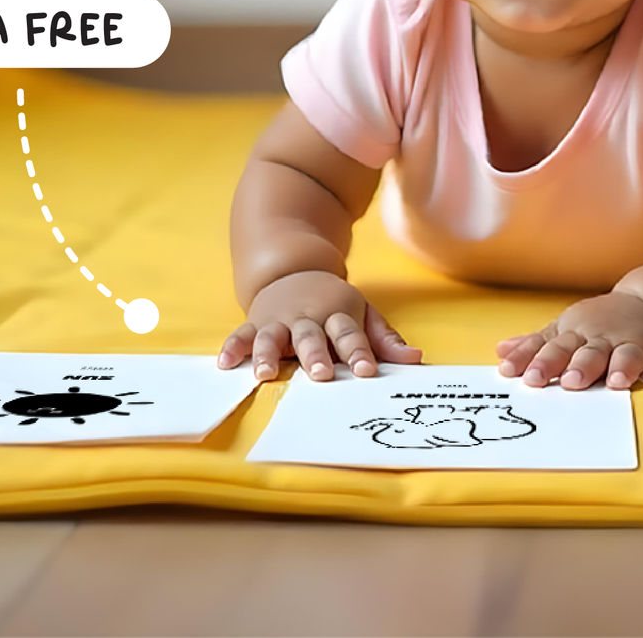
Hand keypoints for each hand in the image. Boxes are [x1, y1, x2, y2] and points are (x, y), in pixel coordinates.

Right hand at [218, 270, 420, 381]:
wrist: (294, 269)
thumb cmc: (333, 303)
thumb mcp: (363, 313)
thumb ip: (386, 340)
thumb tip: (417, 359)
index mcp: (338, 313)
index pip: (350, 334)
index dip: (359, 352)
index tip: (367, 371)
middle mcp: (308, 316)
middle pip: (311, 336)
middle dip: (314, 355)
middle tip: (319, 374)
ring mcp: (279, 319)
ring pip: (273, 337)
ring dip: (267, 354)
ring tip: (263, 374)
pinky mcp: (256, 323)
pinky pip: (241, 335)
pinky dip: (233, 347)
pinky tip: (225, 364)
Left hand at [495, 291, 642, 390]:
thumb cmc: (598, 322)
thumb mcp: (565, 329)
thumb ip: (535, 345)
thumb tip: (500, 354)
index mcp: (577, 335)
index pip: (554, 348)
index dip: (539, 362)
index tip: (523, 377)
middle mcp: (603, 338)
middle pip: (590, 352)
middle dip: (580, 366)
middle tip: (571, 382)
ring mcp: (632, 341)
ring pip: (627, 353)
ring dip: (623, 365)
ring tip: (617, 381)